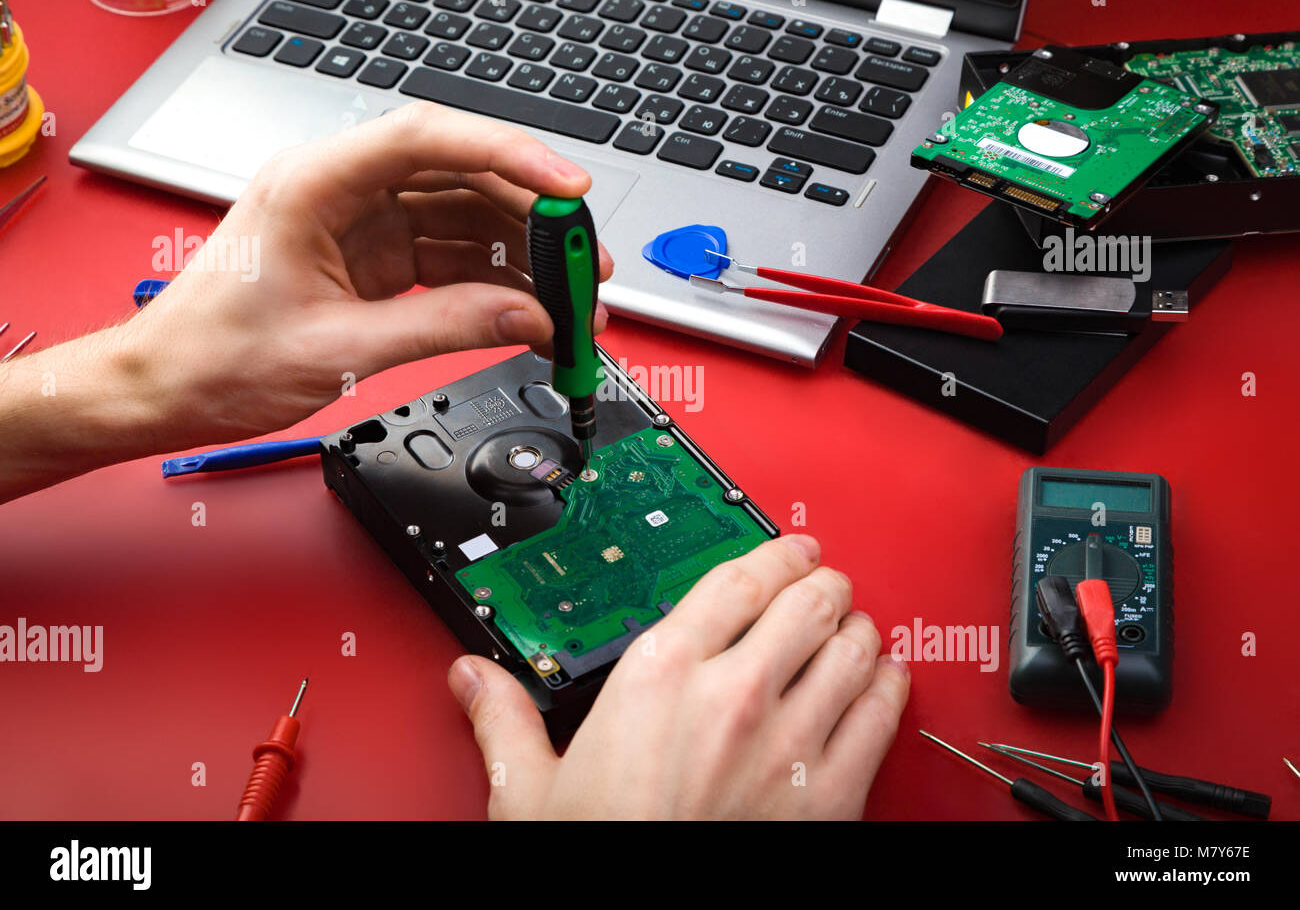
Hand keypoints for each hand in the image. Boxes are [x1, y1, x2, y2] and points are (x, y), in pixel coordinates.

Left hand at [118, 101, 612, 452]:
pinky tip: (528, 309)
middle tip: (584, 264)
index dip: (509, 155)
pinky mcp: (374, 258)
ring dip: (521, 256)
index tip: (566, 187)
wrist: (166, 392)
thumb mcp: (341, 349)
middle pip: (461, 178)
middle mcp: (342, 191)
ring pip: (464, 217)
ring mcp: (361, 223)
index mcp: (315, 185)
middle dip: (533, 220)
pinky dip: (492, 282)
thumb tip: (525, 317)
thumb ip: (443, 328)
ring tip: (568, 300)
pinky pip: (449, 255)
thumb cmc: (214, 358)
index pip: (427, 141)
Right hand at [447, 535, 909, 818]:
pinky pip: (882, 713)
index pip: (738, 580)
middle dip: (822, 583)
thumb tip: (472, 682)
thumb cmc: (599, 854)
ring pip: (851, 648)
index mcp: (661, 676)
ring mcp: (788, 743)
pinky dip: (888, 684)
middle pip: (807, 602)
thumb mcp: (530, 791)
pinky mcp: (830, 793)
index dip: (775, 553)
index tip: (788, 550)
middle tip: (822, 581)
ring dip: (856, 626)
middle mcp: (733, 696)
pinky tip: (880, 679)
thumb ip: (504, 721)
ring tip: (850, 624)